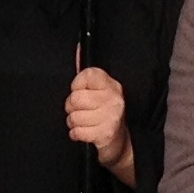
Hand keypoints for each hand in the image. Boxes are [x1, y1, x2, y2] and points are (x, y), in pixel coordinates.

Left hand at [67, 62, 133, 184]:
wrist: (121, 145)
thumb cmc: (104, 116)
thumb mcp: (98, 93)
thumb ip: (86, 74)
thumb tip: (79, 47)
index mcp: (111, 85)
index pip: (87, 74)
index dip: (76, 85)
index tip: (81, 92)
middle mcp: (114, 97)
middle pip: (75, 98)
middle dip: (72, 109)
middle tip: (81, 113)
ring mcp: (111, 115)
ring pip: (74, 117)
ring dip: (74, 123)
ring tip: (84, 124)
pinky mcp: (106, 133)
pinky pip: (77, 132)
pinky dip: (77, 135)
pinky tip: (85, 134)